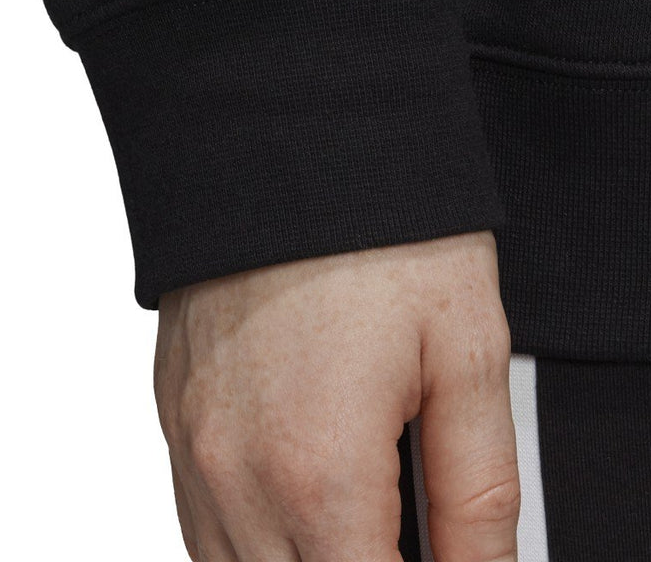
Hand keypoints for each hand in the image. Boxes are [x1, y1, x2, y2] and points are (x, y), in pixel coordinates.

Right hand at [153, 229, 518, 560]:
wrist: (296, 131)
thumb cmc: (386, 232)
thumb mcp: (467, 356)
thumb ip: (478, 497)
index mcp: (319, 473)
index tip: (439, 557)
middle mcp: (233, 476)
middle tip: (408, 531)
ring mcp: (188, 445)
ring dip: (303, 560)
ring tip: (364, 518)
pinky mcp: (172, 409)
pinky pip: (201, 521)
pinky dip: (253, 537)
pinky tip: (303, 497)